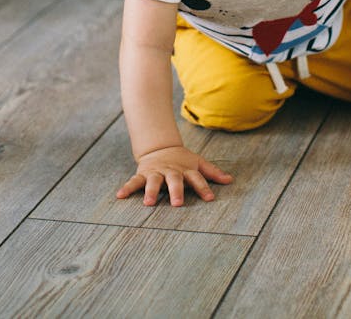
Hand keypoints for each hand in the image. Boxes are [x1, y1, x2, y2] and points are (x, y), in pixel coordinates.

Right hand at [116, 145, 232, 206]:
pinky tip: (120, 196)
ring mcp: (156, 173)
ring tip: (148, 203)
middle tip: (177, 204)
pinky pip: (134, 182)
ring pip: (153, 182)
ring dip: (150, 192)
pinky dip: (127, 188)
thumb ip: (212, 172)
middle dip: (176, 191)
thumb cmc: (182, 160)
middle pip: (174, 181)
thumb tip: (230, 180)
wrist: (160, 147)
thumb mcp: (197, 163)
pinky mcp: (143, 174)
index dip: (203, 188)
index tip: (210, 198)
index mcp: (186, 170)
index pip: (197, 179)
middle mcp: (171, 172)